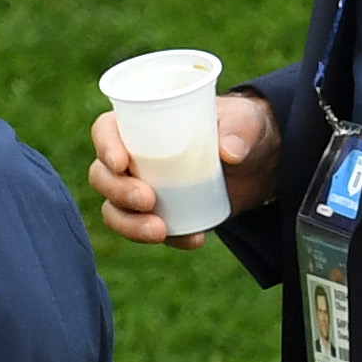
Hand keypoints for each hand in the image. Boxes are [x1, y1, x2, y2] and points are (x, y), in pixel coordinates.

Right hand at [87, 92, 282, 248]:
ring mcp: (143, 189)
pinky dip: (170, 239)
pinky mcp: (161, 215)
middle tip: (147, 199)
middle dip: (117, 191)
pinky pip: (150, 232)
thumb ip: (239, 130)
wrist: (260, 162)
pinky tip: (194, 239)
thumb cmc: (242, 127)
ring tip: (160, 230)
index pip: (106, 130)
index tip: (120, 163)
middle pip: (102, 176)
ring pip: (115, 210)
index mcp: (140, 125)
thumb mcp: (246, 121)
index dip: (104, 146)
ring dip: (130, 224)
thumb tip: (230, 152)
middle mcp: (133, 158)